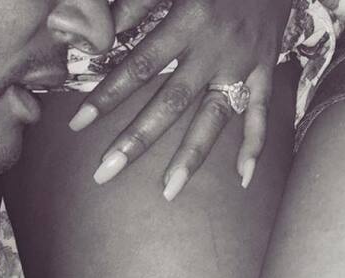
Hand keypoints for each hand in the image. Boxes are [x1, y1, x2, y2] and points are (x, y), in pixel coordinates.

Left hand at [69, 0, 291, 199]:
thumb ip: (139, 3)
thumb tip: (104, 36)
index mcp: (188, 20)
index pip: (139, 67)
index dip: (107, 96)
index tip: (79, 124)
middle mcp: (215, 49)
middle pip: (171, 103)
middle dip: (137, 140)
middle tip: (106, 172)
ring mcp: (243, 65)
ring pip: (214, 118)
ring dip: (191, 157)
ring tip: (169, 191)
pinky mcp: (266, 71)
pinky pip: (261, 114)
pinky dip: (255, 146)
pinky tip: (244, 178)